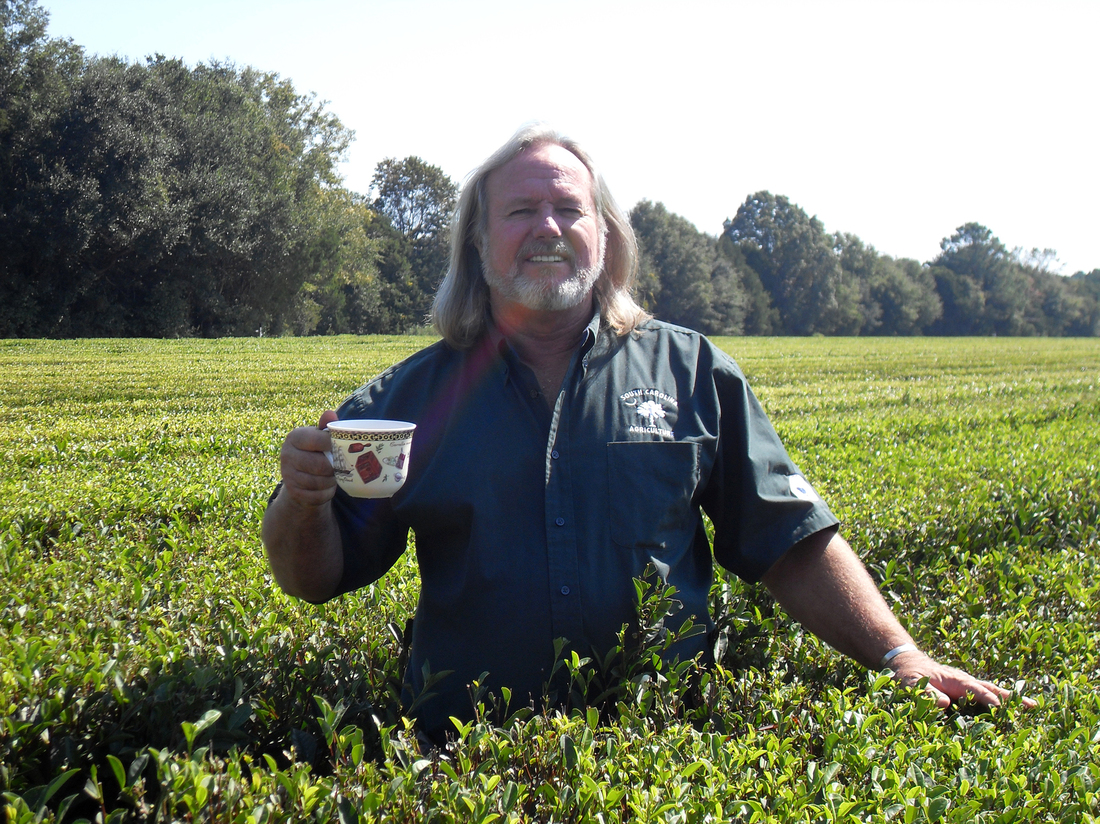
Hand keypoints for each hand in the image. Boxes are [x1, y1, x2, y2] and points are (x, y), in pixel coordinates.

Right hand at [278, 410, 339, 507]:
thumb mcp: (319, 437)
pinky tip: (328, 486)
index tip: (345, 446)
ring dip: (332, 480)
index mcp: (294, 437)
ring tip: (336, 475)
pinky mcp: (294, 493)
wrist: (301, 475)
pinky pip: (317, 495)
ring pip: (319, 482)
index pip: (317, 440)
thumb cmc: (315, 451)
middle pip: (319, 465)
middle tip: (342, 465)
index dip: (333, 444)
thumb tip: (330, 413)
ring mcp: (288, 475)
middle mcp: (286, 455)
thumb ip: (326, 427)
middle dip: (335, 467)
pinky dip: (327, 492)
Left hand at [888, 649, 1036, 709]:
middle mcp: (965, 682)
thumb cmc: (908, 675)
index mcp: (955, 681)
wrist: (907, 663)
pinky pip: (985, 695)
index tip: (1002, 708)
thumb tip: (944, 704)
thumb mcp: (911, 684)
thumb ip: (926, 693)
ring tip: (1032, 706)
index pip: (976, 691)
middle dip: (1010, 697)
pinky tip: (1012, 708)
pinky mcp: (965, 690)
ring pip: (991, 691)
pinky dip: (1000, 700)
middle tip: (1032, 705)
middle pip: (991, 689)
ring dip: (1010, 698)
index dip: (988, 699)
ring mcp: (967, 685)